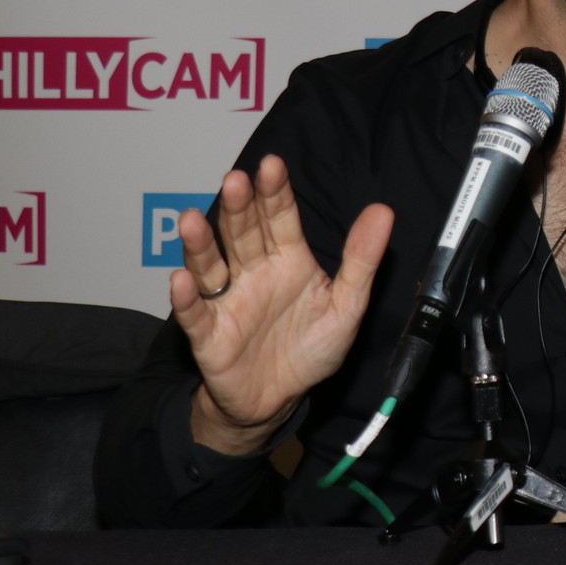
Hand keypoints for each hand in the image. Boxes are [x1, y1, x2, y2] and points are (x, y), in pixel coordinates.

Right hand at [172, 155, 392, 456]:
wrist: (280, 399)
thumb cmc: (311, 348)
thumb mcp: (347, 305)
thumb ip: (361, 260)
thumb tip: (382, 211)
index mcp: (289, 260)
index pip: (281, 219)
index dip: (275, 193)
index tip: (271, 165)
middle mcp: (254, 273)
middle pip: (243, 234)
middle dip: (238, 207)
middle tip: (236, 180)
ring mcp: (228, 301)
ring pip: (211, 266)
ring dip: (201, 244)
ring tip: (192, 220)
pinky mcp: (208, 335)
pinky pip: (195, 314)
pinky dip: (187, 297)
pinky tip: (182, 280)